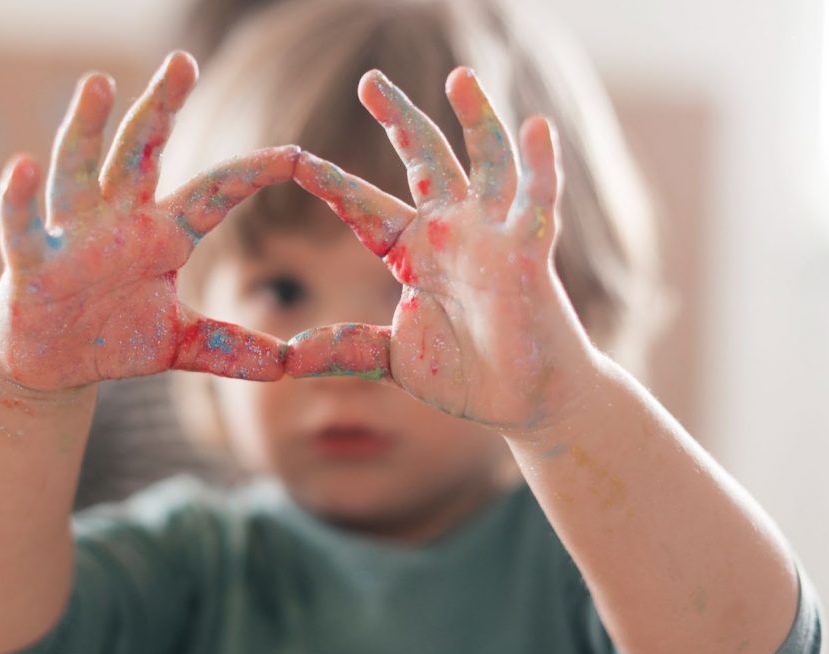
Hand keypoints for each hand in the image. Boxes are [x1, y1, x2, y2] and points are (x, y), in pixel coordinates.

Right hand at [0, 51, 297, 392]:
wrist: (51, 366)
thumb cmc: (113, 339)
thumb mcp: (179, 344)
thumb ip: (229, 348)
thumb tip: (287, 367)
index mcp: (161, 235)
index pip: (214, 193)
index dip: (253, 174)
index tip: (297, 155)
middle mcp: (118, 220)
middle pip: (140, 151)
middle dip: (161, 106)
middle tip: (184, 61)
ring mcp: (72, 236)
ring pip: (79, 169)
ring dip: (88, 128)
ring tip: (100, 83)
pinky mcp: (30, 262)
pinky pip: (23, 226)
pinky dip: (20, 199)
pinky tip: (22, 166)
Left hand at [288, 67, 593, 433]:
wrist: (523, 402)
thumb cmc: (465, 377)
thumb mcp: (392, 359)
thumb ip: (345, 350)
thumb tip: (287, 358)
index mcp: (413, 253)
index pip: (365, 208)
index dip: (333, 184)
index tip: (295, 159)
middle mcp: (452, 232)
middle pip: (424, 160)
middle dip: (399, 119)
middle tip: (369, 80)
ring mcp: (493, 236)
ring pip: (485, 161)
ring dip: (475, 118)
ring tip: (458, 76)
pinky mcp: (530, 252)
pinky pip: (538, 200)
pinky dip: (541, 163)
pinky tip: (537, 124)